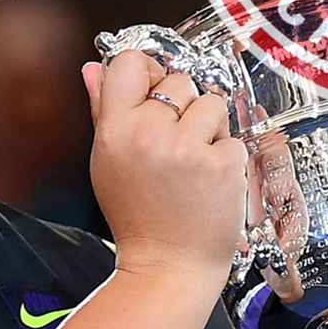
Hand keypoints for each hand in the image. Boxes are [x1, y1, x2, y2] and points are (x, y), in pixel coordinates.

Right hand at [82, 51, 248, 283]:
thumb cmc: (137, 216)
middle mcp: (148, 134)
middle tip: (174, 144)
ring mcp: (187, 149)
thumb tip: (95, 67)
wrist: (167, 266)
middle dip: (182, 107)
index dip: (147, 71)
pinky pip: (232, 136)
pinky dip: (226, 156)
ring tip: (193, 162)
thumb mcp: (107, 162)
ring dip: (209, 128)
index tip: (155, 88)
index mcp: (114, 131)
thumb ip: (102, 109)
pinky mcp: (221, 164)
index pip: (130, 62)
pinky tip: (209, 180)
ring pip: (211, 102)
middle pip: (178, 80)